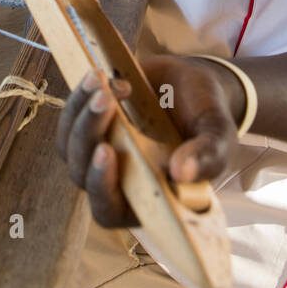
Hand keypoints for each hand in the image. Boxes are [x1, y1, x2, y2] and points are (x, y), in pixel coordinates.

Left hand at [56, 56, 241, 229]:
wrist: (192, 84)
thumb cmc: (206, 120)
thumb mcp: (217, 136)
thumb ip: (206, 157)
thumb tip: (180, 173)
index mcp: (145, 197)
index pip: (109, 211)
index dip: (101, 187)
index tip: (107, 151)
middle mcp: (117, 179)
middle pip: (81, 173)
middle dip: (88, 134)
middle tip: (106, 99)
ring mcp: (100, 150)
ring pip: (69, 144)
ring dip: (80, 112)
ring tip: (103, 80)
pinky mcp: (90, 124)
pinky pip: (70, 117)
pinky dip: (79, 96)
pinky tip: (102, 76)